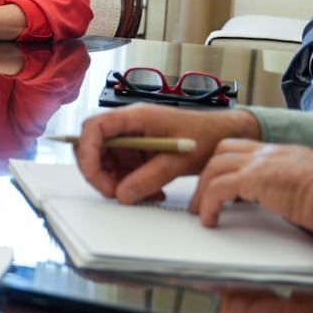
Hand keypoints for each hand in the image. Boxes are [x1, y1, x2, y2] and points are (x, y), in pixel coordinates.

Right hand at [75, 105, 260, 202]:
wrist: (225, 135)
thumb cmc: (206, 136)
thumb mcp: (178, 160)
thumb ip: (148, 177)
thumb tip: (122, 194)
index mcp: (134, 117)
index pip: (94, 128)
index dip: (86, 151)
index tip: (93, 175)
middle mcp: (128, 125)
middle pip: (94, 146)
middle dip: (99, 173)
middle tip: (115, 193)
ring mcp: (132, 138)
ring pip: (107, 161)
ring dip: (118, 182)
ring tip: (145, 195)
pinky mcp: (139, 150)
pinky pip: (123, 169)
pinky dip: (132, 184)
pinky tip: (153, 192)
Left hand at [189, 139, 312, 233]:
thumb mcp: (308, 186)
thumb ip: (288, 187)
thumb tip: (280, 202)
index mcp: (282, 152)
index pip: (243, 148)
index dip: (225, 163)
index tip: (217, 182)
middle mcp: (269, 152)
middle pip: (222, 151)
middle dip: (206, 173)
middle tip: (200, 196)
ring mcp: (260, 163)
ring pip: (214, 167)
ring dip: (202, 190)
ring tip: (200, 211)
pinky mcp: (254, 179)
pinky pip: (217, 188)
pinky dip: (208, 204)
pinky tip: (210, 219)